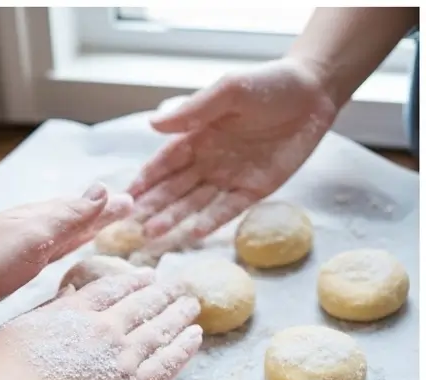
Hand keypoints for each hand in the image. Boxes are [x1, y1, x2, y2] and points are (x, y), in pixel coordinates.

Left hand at [0, 184, 132, 333]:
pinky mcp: (4, 279)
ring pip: (57, 243)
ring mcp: (15, 256)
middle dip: (96, 219)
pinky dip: (58, 261)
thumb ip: (69, 216)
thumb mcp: (34, 235)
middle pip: (70, 222)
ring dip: (79, 238)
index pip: (80, 208)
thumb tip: (106, 189)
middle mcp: (28, 233)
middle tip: (126, 215)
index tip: (133, 203)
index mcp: (37, 219)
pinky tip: (59, 267)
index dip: (105, 207)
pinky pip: (42, 265)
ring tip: (100, 236)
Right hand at [0, 270, 201, 379]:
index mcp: (73, 312)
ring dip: (178, 315)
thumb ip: (48, 311)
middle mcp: (103, 329)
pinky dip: (184, 348)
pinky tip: (195, 337)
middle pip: (141, 305)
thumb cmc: (2, 378)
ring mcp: (121, 360)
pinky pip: (167, 364)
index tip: (146, 276)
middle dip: (161, 294)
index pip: (110, 289)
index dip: (131, 281)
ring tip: (192, 306)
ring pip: (159, 331)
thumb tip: (69, 293)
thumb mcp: (17, 330)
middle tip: (178, 286)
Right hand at [128, 58, 338, 247]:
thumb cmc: (269, 84)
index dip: (144, 180)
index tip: (125, 197)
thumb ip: (193, 109)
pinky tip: (193, 234)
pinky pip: (227, 210)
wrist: (314, 93)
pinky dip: (210, 222)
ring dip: (173, 219)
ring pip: (194, 203)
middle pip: (174, 189)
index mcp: (196, 137)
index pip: (164, 163)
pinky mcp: (253, 190)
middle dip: (152, 206)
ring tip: (152, 234)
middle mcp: (207, 161)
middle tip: (132, 225)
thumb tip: (152, 124)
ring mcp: (228, 178)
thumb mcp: (229, 90)